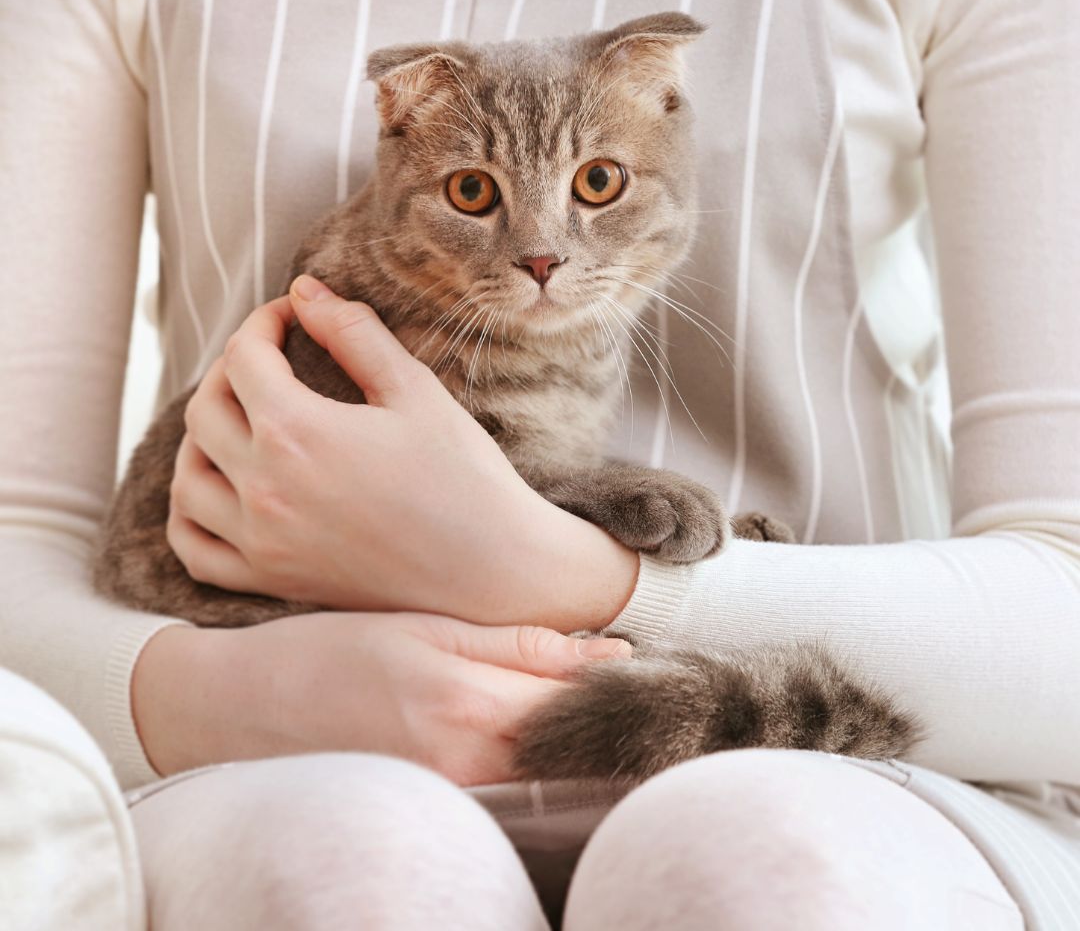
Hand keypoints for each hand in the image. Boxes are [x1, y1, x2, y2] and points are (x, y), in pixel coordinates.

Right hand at [132, 612, 631, 784]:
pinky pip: (508, 789)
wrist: (241, 707)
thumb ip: (514, 644)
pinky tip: (539, 737)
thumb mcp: (423, 627)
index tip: (648, 663)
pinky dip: (535, 763)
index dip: (616, 679)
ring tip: (593, 706)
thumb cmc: (328, 650)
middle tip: (635, 683)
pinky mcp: (432, 806)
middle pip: (568, 740)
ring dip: (575, 739)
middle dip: (606, 713)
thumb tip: (604, 653)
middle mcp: (463, 757)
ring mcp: (448, 792)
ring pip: (544, 769)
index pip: (573, 694)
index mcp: (464, 699)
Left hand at [167, 276, 638, 630]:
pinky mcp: (271, 580)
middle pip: (205, 409)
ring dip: (201, 437)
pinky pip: (194, 548)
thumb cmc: (464, 478)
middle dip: (232, 369)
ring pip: (187, 478)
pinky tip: (219, 490)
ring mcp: (261, 542)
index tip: (291, 315)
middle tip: (271, 358)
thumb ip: (354, 333)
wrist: (491, 571)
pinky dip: (189, 513)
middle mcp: (264, 488)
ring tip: (239, 419)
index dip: (264, 322)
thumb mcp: (415, 391)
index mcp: (297, 432)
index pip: (245, 357)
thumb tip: (305, 290)